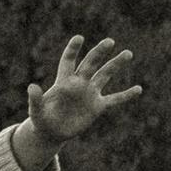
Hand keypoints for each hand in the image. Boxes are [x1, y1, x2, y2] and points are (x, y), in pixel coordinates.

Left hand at [26, 32, 143, 151]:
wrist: (52, 132)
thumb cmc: (42, 119)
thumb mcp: (36, 110)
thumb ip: (35, 99)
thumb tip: (32, 86)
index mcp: (64, 81)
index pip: (69, 61)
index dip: (73, 49)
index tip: (79, 38)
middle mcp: (79, 83)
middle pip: (91, 64)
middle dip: (99, 52)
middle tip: (110, 41)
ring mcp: (90, 93)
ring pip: (105, 75)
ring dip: (115, 64)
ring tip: (127, 53)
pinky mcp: (97, 107)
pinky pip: (114, 99)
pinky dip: (126, 95)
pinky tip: (138, 89)